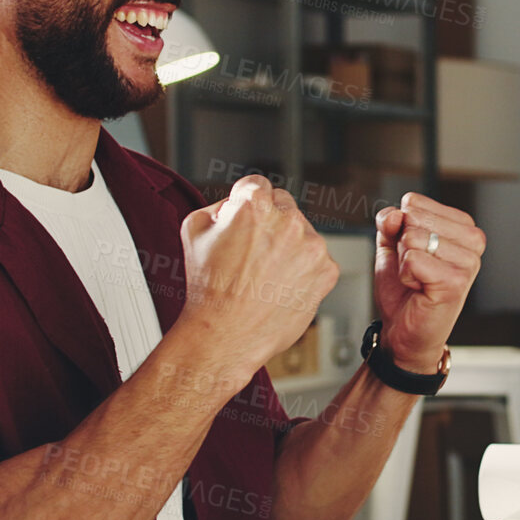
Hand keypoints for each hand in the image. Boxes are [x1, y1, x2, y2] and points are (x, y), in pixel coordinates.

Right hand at [177, 175, 339, 373]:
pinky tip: (280, 286)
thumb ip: (218, 205)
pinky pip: (317, 260)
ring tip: (264, 275)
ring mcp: (311, 246)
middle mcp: (288, 221)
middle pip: (283, 206)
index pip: (257, 185)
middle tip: (252, 252)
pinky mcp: (326, 271)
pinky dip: (303, 270)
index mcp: (254, 206)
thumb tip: (236, 203)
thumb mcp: (194, 229)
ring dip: (288, 247)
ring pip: (302, 234)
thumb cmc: (208, 288)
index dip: (246, 202)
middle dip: (269, 223)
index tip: (245, 218)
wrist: (226, 334)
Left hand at [373, 194, 483, 371]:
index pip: (414, 202)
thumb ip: (390, 222)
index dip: (401, 228)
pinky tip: (420, 288)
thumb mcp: (392, 246)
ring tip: (419, 280)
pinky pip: (412, 259)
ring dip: (405, 263)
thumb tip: (397, 214)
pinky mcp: (456, 281)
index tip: (415, 252)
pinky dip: (406, 276)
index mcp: (462, 226)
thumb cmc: (404, 290)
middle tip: (416, 269)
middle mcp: (472, 240)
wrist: (404, 330)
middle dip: (402, 245)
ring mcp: (468, 261)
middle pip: (413, 217)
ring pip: (412, 238)